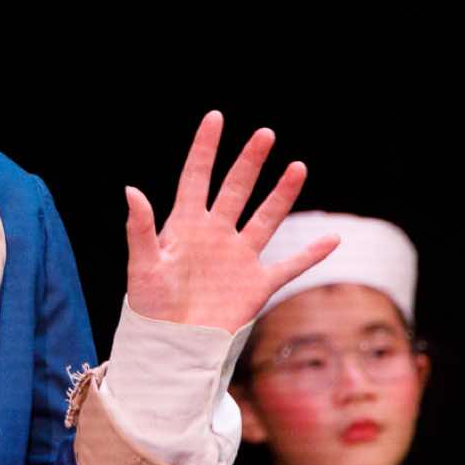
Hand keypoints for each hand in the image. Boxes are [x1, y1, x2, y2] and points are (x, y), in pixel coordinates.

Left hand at [123, 111, 337, 331]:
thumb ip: (140, 228)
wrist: (170, 347)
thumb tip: (131, 190)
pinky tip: (334, 239)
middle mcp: (214, 235)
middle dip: (249, 162)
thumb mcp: (141, 265)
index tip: (215, 118)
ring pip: (266, 218)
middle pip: (236, 190)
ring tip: (297, 166)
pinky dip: (312, 255)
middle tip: (265, 134)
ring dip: (282, 194)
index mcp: (184, 226)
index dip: (205, 148)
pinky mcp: (256, 285)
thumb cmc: (148, 308)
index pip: (196, 177)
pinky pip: (290, 267)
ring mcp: (238, 258)